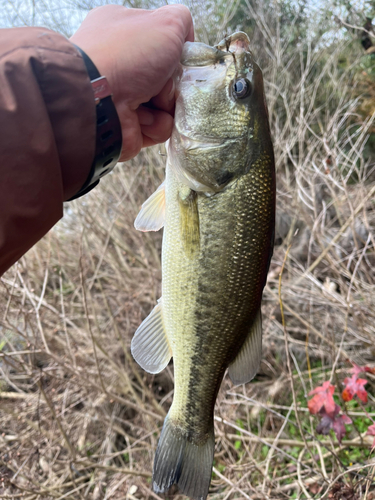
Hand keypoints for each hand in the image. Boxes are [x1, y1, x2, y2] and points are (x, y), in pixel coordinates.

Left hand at [70, 5, 193, 160]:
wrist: (95, 100)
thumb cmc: (128, 54)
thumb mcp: (165, 23)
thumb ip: (182, 21)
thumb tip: (186, 39)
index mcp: (123, 32)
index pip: (161, 44)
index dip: (175, 54)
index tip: (178, 59)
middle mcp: (121, 64)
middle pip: (167, 78)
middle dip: (172, 85)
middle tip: (164, 83)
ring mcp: (123, 97)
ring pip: (166, 106)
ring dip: (166, 107)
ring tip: (151, 103)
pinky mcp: (128, 126)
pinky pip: (158, 128)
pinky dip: (157, 125)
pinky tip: (143, 119)